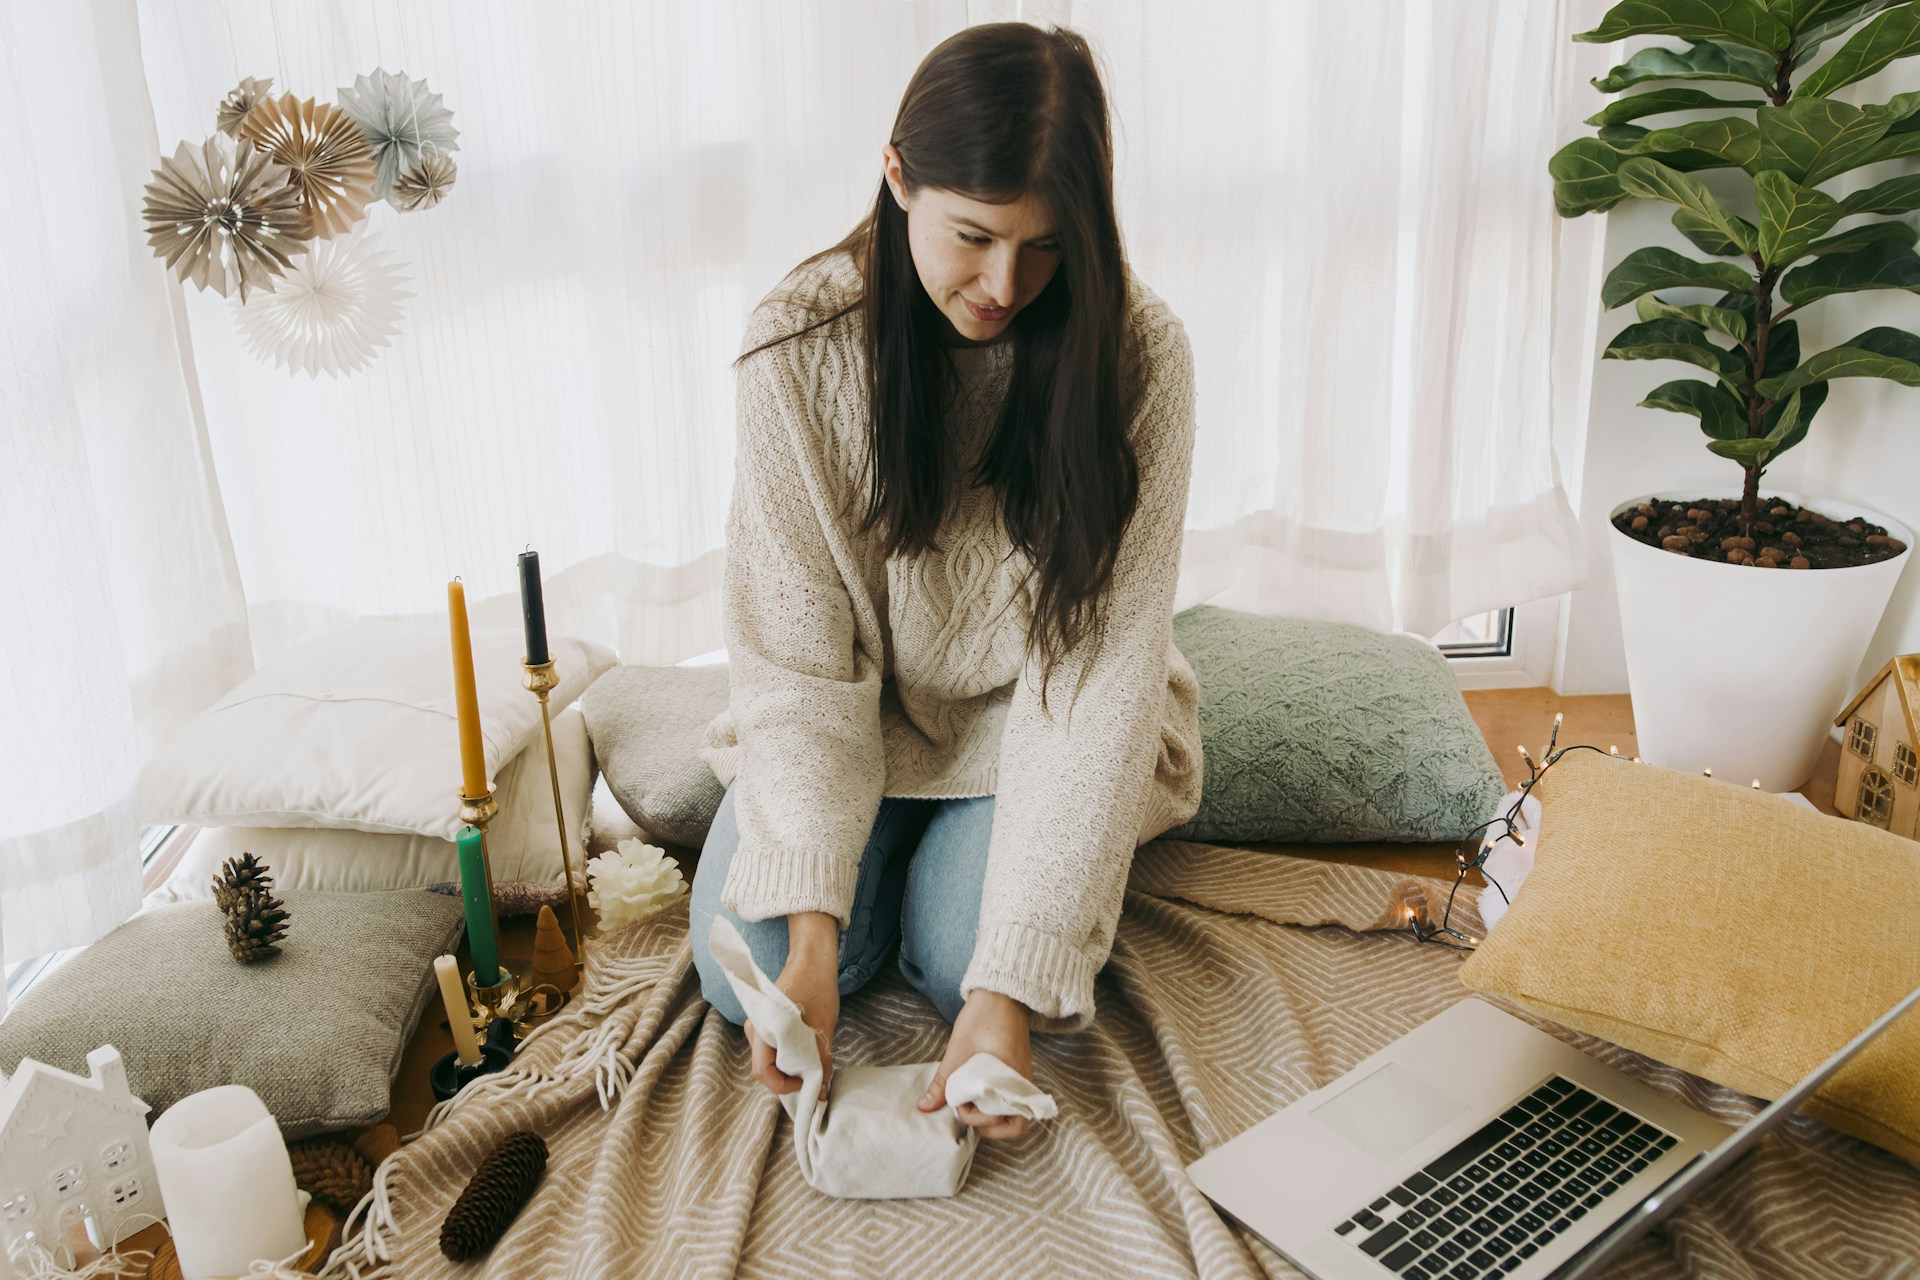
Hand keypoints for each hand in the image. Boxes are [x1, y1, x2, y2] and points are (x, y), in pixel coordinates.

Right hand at [745, 912, 838, 1102]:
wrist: (812, 958)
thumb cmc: (817, 988)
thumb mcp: (823, 1028)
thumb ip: (821, 1062)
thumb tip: (821, 1091)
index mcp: (763, 1028)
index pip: (762, 1071)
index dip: (783, 1085)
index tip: (805, 1083)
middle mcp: (753, 1028)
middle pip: (764, 1067)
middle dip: (787, 1077)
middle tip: (811, 1075)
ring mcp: (757, 1024)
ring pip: (768, 1056)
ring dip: (788, 1064)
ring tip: (811, 1060)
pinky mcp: (764, 1020)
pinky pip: (771, 1045)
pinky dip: (787, 1053)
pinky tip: (804, 1048)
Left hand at [917, 989, 1034, 1140]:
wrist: (1001, 995)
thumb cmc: (982, 1019)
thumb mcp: (957, 1052)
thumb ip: (943, 1083)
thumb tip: (924, 1107)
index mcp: (1011, 1082)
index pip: (1009, 1124)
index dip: (981, 1121)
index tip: (961, 1105)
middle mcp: (1023, 1086)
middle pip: (1015, 1126)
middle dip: (988, 1125)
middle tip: (966, 1109)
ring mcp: (1023, 1080)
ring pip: (1014, 1114)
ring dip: (992, 1116)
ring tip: (971, 1102)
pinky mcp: (1019, 1074)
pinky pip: (1012, 1100)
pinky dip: (996, 1104)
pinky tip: (977, 1093)